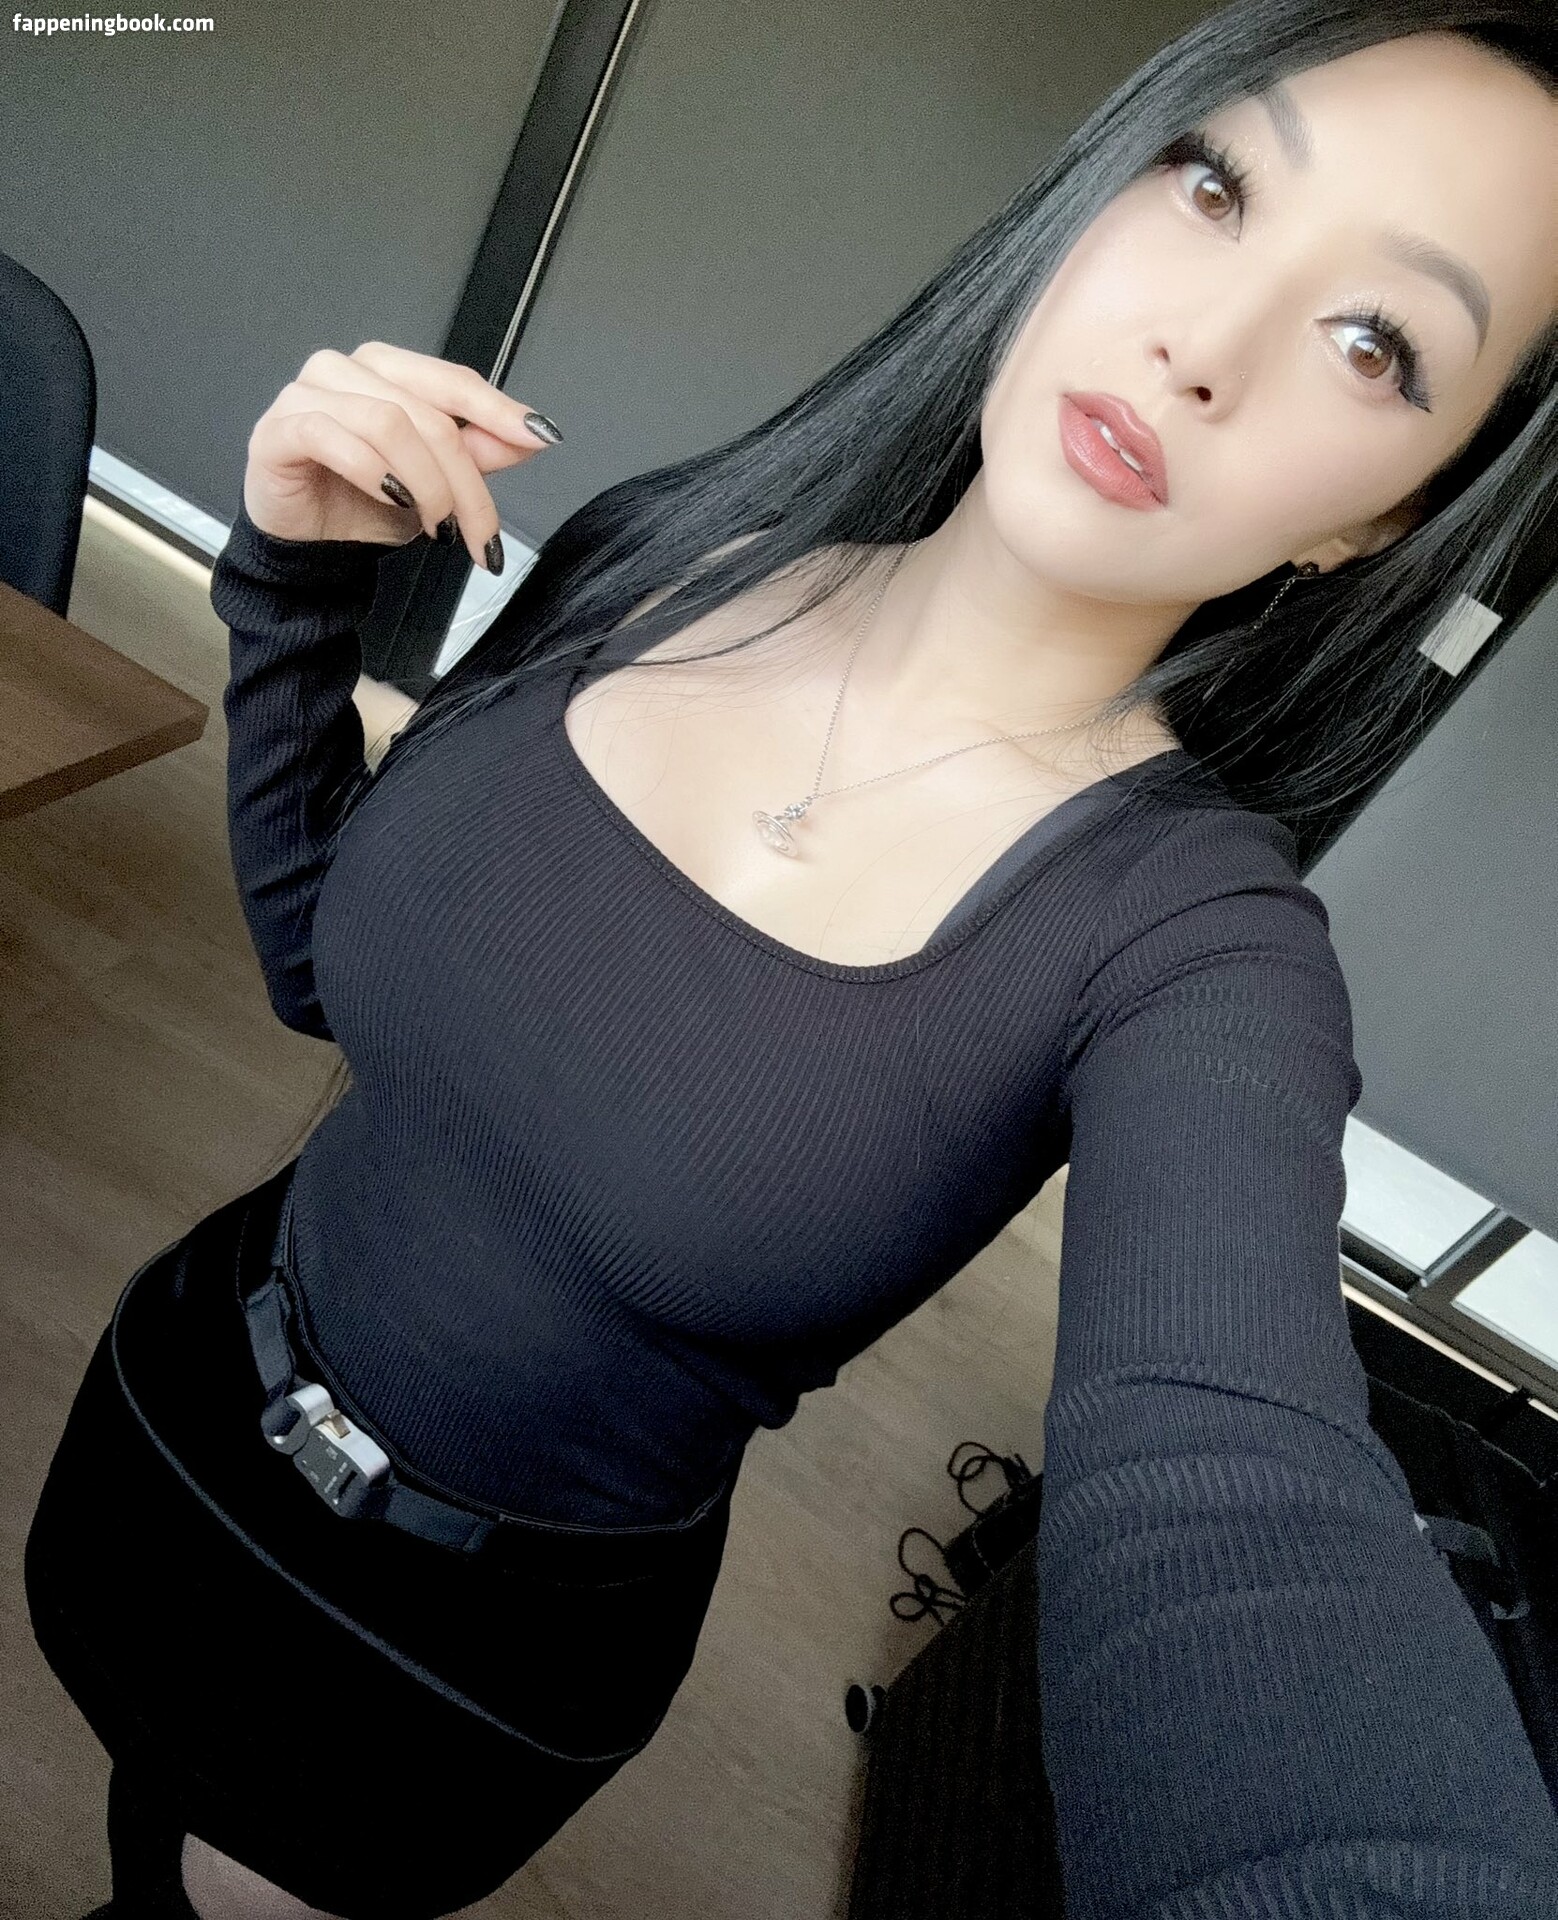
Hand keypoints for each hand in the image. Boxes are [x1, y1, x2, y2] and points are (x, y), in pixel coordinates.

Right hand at [241, 341, 558, 569]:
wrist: (307, 545)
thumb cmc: (363, 503)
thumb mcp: (436, 483)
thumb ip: (478, 454)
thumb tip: (531, 435)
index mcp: (385, 369)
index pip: (452, 381)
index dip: (499, 409)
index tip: (541, 437)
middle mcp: (343, 369)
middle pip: (426, 413)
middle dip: (464, 480)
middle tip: (478, 532)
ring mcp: (305, 394)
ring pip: (388, 423)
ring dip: (424, 484)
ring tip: (435, 526)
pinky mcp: (278, 429)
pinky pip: (334, 438)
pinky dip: (373, 473)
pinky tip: (392, 500)